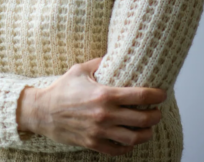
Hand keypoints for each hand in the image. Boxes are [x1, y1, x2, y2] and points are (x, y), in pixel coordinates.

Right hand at [18, 57, 166, 155]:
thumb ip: (99, 62)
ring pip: (134, 138)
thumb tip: (114, 54)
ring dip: (146, 133)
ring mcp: (100, 131)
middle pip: (143, 119)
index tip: (162, 95)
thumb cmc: (61, 89)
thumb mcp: (79, 70)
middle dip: (155, 116)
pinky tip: (130, 140)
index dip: (156, 95)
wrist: (42, 112)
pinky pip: (118, 150)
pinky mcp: (93, 143)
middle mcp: (105, 115)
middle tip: (157, 112)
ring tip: (148, 128)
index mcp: (104, 94)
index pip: (140, 96)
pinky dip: (128, 147)